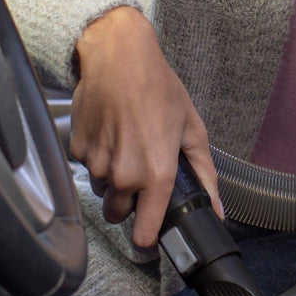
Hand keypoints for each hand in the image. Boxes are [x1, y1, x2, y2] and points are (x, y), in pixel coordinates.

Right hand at [70, 6, 222, 246]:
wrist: (119, 57)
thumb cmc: (158, 89)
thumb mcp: (192, 129)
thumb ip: (205, 174)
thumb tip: (217, 210)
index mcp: (156, 174)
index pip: (145, 231)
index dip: (147, 238)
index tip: (148, 237)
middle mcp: (124, 175)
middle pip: (118, 214)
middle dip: (127, 205)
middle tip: (138, 178)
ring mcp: (97, 163)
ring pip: (102, 190)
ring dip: (112, 180)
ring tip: (125, 148)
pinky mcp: (78, 149)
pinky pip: (87, 167)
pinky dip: (97, 158)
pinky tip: (110, 134)